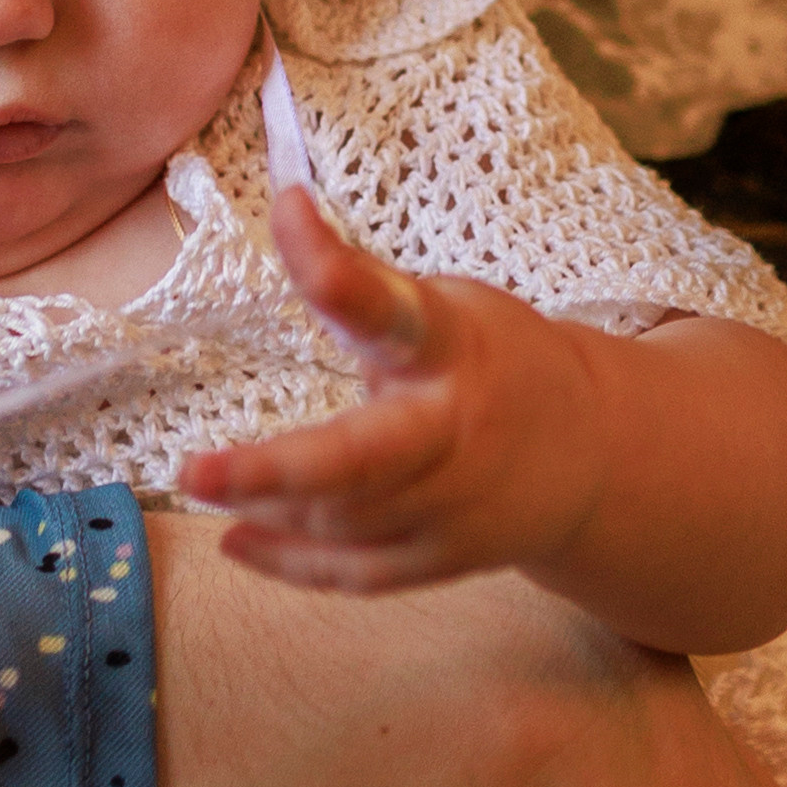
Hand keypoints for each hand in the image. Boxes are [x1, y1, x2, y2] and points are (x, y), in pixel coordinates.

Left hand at [181, 183, 618, 593]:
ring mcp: (453, 509)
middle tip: (192, 472)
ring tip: (200, 483)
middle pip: (361, 463)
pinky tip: (236, 540)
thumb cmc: (498, 361)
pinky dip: (290, 563)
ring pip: (345, 523)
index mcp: (453, 351)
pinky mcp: (445, 559)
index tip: (286, 215)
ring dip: (266, 507)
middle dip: (272, 473)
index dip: (337, 277)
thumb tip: (285, 214)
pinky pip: (357, 573)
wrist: (595, 454)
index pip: (393, 313)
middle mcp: (455, 435)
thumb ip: (367, 287)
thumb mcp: (447, 307)